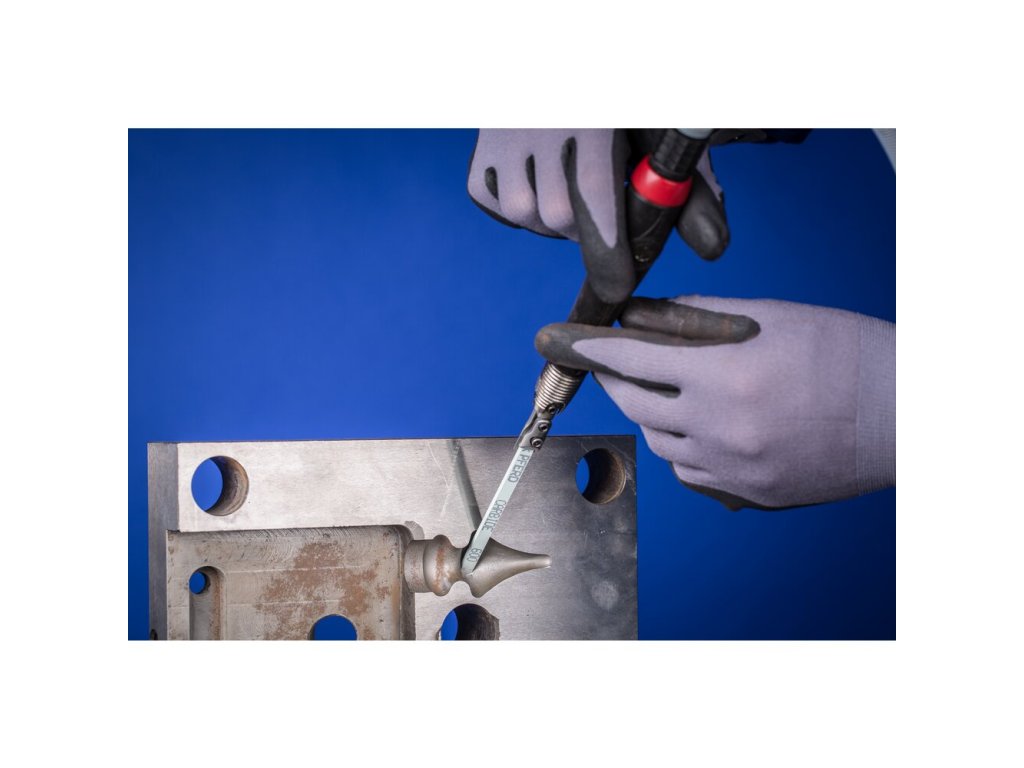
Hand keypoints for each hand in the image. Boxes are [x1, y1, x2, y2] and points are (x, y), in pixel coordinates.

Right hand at [467, 129, 728, 303]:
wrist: (563, 66)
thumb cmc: (623, 111)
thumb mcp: (662, 134)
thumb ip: (689, 190)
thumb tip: (713, 249)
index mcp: (592, 115)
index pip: (594, 194)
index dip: (607, 251)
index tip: (620, 287)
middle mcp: (539, 120)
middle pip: (560, 217)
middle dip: (588, 230)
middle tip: (606, 209)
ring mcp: (502, 136)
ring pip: (527, 215)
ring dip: (555, 221)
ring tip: (573, 188)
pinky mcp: (480, 152)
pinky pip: (500, 206)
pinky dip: (523, 209)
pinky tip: (542, 180)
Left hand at [535, 295, 895, 509]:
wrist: (900, 415)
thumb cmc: (841, 352)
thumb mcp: (770, 316)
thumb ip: (698, 316)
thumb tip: (643, 317)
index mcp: (724, 374)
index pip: (630, 358)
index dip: (588, 347)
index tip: (555, 341)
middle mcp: (720, 426)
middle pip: (636, 404)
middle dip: (617, 378)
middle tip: (613, 361)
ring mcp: (733, 468)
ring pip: (659, 442)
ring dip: (652, 413)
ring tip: (670, 389)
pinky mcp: (748, 495)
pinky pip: (690, 472)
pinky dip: (681, 447)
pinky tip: (699, 427)